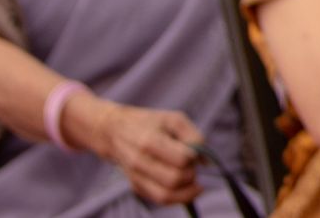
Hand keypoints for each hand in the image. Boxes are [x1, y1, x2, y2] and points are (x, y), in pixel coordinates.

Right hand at [69, 96, 203, 205]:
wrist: (114, 132)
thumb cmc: (150, 123)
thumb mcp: (174, 119)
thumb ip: (194, 136)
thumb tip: (205, 161)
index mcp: (150, 141)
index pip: (181, 159)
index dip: (194, 157)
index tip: (194, 152)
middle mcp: (139, 162)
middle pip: (174, 179)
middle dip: (191, 174)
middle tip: (193, 166)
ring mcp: (135, 177)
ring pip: (166, 195)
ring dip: (187, 191)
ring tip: (194, 181)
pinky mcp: (135, 187)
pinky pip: (159, 199)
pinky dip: (176, 197)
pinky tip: (185, 188)